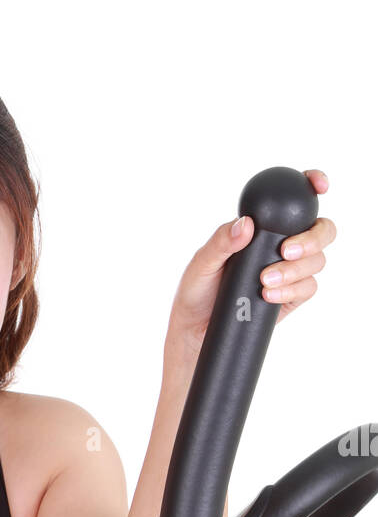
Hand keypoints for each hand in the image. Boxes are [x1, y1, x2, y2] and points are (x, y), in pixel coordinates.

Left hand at [167, 169, 335, 352]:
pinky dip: (293, 290)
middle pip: (321, 229)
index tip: (319, 186)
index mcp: (262, 227)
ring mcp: (290, 270)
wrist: (197, 331)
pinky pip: (308, 288)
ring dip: (296, 269)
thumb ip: (221, 242)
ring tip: (264, 280)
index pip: (295, 198)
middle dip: (313, 238)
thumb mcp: (202, 263)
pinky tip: (270, 294)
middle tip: (286, 251)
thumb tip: (245, 223)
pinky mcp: (291, 297)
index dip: (312, 185)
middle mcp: (280, 244)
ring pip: (317, 260)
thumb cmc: (196, 292)